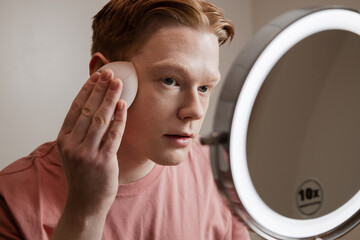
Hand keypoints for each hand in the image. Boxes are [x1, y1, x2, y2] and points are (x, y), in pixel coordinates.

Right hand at [57, 69, 126, 214]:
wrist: (86, 203)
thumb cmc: (83, 174)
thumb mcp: (73, 151)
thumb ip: (80, 131)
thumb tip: (93, 105)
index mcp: (64, 139)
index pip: (76, 108)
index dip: (87, 90)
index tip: (97, 76)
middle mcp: (73, 144)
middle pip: (89, 110)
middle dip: (100, 89)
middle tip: (110, 73)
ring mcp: (87, 153)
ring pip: (100, 119)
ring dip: (110, 98)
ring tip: (118, 83)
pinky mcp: (103, 161)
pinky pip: (113, 135)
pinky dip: (119, 118)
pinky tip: (123, 105)